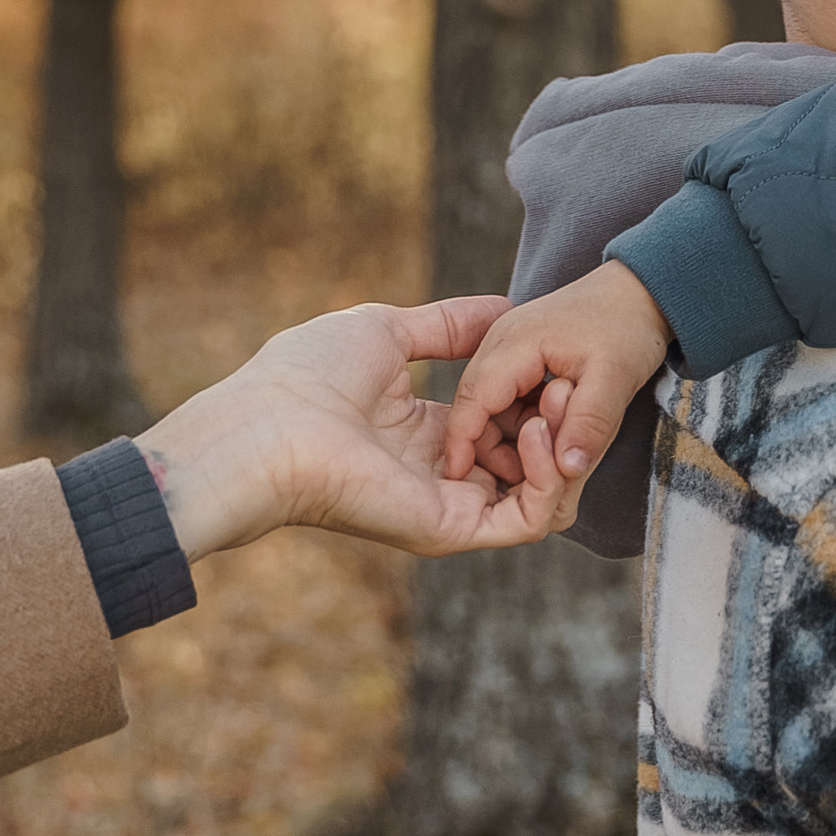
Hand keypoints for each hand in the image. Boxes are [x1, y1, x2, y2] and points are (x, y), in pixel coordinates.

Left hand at [135, 296, 569, 562]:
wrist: (268, 428)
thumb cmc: (307, 374)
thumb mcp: (389, 330)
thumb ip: (449, 325)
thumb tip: (503, 305)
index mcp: (422, 431)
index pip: (500, 421)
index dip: (531, 391)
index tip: (551, 358)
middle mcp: (440, 474)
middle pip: (527, 459)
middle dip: (559, 419)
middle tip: (567, 384)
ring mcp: (448, 505)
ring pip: (539, 496)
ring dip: (564, 449)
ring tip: (559, 404)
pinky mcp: (450, 529)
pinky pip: (527, 521)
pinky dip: (551, 481)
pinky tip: (542, 434)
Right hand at [438, 264, 673, 535]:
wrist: (641, 291)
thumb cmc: (628, 327)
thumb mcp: (617, 376)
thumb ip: (591, 423)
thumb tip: (567, 470)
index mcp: (515, 342)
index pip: (472, 398)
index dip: (461, 442)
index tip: (458, 479)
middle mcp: (500, 342)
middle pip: (474, 405)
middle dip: (489, 447)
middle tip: (526, 479)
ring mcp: (506, 348)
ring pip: (489, 406)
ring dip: (509, 437)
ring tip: (549, 455)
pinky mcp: (518, 358)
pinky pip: (506, 399)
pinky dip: (520, 423)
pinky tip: (550, 436)